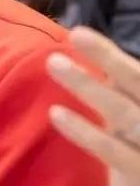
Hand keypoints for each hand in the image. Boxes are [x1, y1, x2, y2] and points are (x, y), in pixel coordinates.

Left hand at [47, 27, 139, 185]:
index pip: (134, 73)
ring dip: (88, 86)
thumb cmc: (135, 143)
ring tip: (54, 63)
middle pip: (137, 83)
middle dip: (108, 58)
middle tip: (75, 34)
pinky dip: (85, 132)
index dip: (107, 53)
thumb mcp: (128, 106)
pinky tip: (56, 113)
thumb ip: (116, 83)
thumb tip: (80, 43)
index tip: (77, 33)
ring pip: (123, 112)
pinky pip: (114, 152)